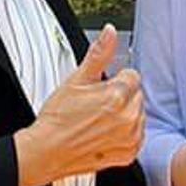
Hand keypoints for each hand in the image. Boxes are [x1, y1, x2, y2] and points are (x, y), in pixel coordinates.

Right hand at [15, 26, 144, 185]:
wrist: (47, 151)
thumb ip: (99, 54)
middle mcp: (128, 118)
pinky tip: (105, 134)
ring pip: (138, 115)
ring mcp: (130, 138)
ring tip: (98, 120)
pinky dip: (125, 135)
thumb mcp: (77, 80)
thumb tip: (110, 32)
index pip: (131, 76)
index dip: (114, 80)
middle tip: (96, 105)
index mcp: (118, 96)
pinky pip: (137, 137)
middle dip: (120, 97)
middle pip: (136, 95)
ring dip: (124, 115)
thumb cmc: (58, 119)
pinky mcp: (128, 154)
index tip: (100, 89)